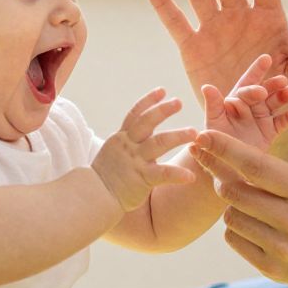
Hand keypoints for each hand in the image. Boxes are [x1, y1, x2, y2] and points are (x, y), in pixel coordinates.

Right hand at [92, 89, 197, 211]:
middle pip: (147, 122)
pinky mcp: (141, 178)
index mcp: (121, 138)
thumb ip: (126, 141)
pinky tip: (191, 176)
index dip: (148, 101)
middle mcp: (128, 146)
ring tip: (194, 132)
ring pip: (159, 142)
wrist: (93, 196)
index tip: (162, 90)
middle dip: (163, 110)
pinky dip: (178, 175)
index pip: (135, 114)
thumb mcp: (113, 152)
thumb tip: (138, 132)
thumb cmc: (105, 177)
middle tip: (179, 102)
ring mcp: (135, 161)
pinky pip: (163, 174)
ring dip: (178, 135)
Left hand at [190, 97, 287, 287]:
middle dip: (222, 175)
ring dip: (232, 202)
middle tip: (221, 167)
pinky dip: (236, 227)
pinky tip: (254, 221)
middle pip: (235, 191)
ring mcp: (283, 248)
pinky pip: (234, 239)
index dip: (225, 149)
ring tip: (250, 198)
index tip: (202, 134)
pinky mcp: (273, 269)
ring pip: (231, 216)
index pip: (256, 166)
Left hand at [202, 53, 287, 151]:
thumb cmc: (213, 142)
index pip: (246, 83)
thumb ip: (212, 106)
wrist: (224, 164)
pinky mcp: (270, 132)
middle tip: (282, 80)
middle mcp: (249, 106)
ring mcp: (260, 118)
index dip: (256, 72)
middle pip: (263, 91)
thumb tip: (207, 87)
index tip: (266, 60)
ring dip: (283, 96)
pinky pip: (281, 122)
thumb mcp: (212, 124)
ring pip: (274, 103)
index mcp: (234, 100)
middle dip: (272, 84)